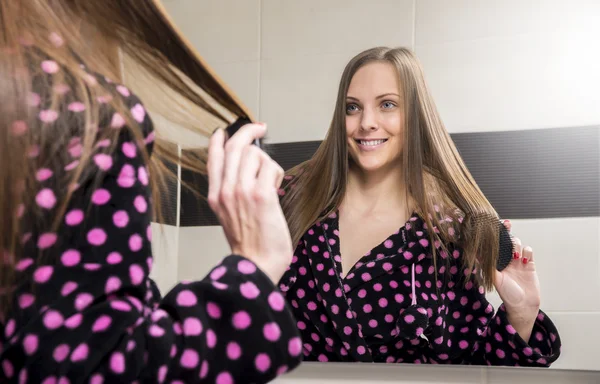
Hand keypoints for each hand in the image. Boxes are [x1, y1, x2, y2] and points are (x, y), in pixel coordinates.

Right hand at [207, 123, 292, 283]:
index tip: (226, 130)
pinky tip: (276, 185)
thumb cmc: (249, 243)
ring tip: (270, 180)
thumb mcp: (228, 214)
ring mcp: (242, 191)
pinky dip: (276, 172)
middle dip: (249, 131)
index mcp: (215, 194)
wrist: (256, 264)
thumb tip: (245, 166)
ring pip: (254, 153)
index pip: (213, 156)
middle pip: (234, 146)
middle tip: (260, 127)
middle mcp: (225, 190)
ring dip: (267, 161)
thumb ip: (231, 190)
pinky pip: (270, 166)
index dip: (220, 138)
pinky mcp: (261, 195)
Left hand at [493, 220, 540, 341]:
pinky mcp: (529, 265)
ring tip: (514, 252)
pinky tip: (524, 258)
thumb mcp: (495, 279)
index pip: (495, 246)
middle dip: (507, 233)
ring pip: (518, 245)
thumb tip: (474, 255)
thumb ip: (487, 267)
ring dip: (516, 243)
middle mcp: (507, 261)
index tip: (493, 225)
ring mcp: (518, 262)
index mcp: (497, 263)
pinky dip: (527, 251)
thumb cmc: (507, 294)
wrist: (524, 305)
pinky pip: (528, 252)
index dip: (495, 236)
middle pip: (507, 242)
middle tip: (506, 224)